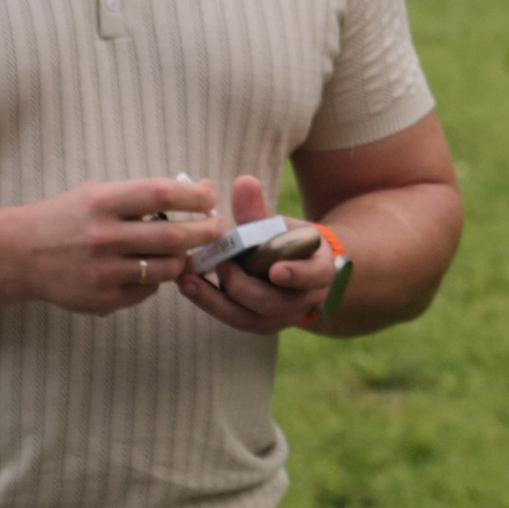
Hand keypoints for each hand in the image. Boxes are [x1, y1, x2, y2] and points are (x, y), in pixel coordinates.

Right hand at [14, 174, 218, 314]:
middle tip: (219, 227)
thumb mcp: (99, 193)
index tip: (210, 197)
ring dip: (185, 258)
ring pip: (167, 267)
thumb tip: (201, 188)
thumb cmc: (67, 217)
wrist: (21, 254)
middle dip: (206, 231)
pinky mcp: (103, 299)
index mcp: (102, 202)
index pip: (162, 194)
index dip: (195, 196)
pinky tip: (151, 268)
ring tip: (186, 249)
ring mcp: (103, 271)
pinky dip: (157, 279)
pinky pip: (148, 290)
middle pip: (173, 235)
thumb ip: (147, 194)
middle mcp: (103, 236)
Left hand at [174, 173, 342, 337]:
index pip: (314, 276)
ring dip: (217, 299)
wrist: (296, 268)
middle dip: (244, 285)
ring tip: (189, 281)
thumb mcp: (279, 224)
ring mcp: (282, 318)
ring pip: (250, 317)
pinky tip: (188, 286)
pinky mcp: (260, 324)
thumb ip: (259, 210)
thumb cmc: (287, 241)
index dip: (297, 275)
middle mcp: (304, 300)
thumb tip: (243, 182)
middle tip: (221, 264)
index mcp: (320, 270)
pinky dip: (210, 303)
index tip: (276, 270)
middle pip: (276, 302)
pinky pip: (234, 319)